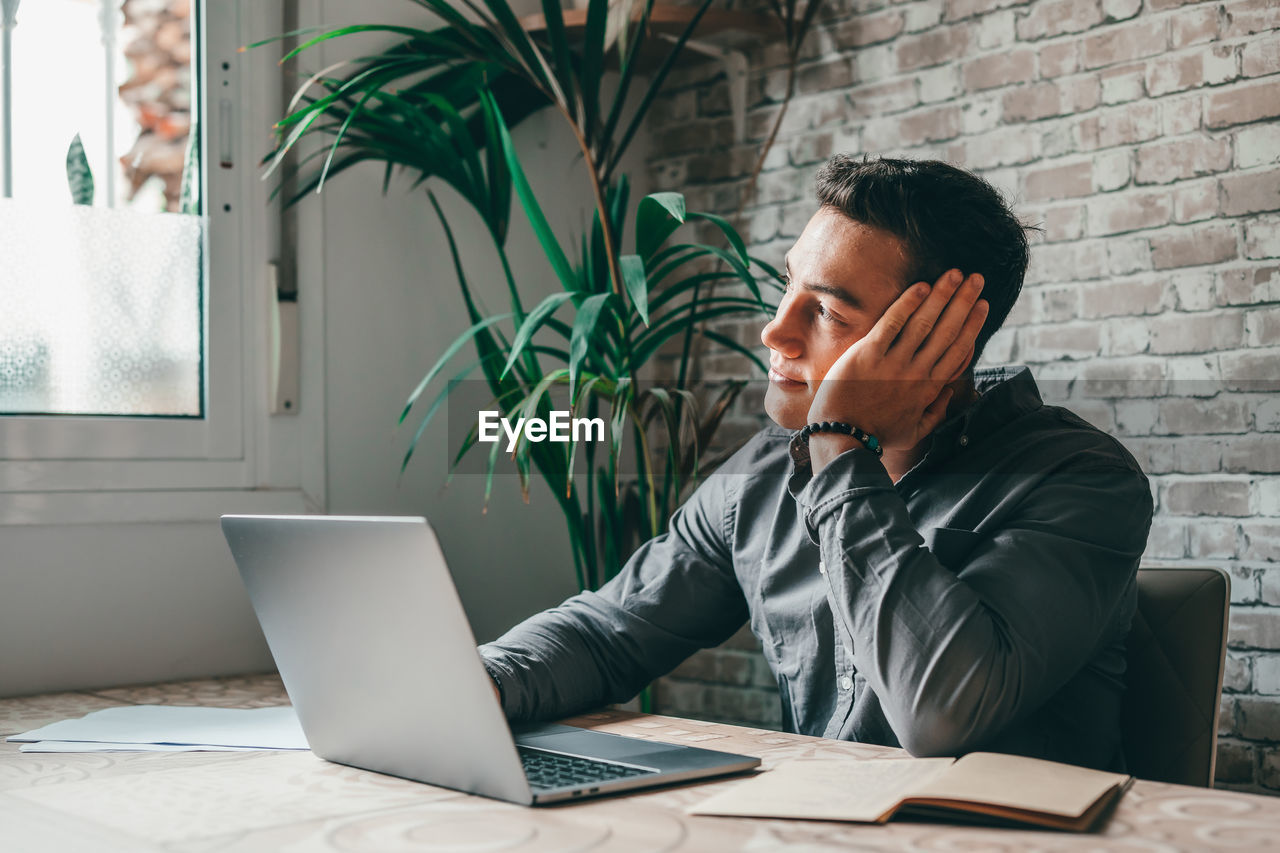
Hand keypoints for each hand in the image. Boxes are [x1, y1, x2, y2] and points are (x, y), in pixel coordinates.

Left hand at [806, 268, 987, 451]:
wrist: (841, 437)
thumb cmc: (875, 436)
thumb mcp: (912, 432)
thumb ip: (934, 414)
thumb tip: (949, 393)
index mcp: (929, 389)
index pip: (958, 350)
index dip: (972, 325)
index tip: (982, 305)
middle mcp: (916, 372)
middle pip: (947, 330)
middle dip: (964, 301)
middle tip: (976, 278)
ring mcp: (892, 363)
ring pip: (924, 323)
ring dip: (942, 295)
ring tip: (955, 273)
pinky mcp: (867, 355)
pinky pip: (892, 324)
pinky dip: (907, 303)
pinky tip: (921, 285)